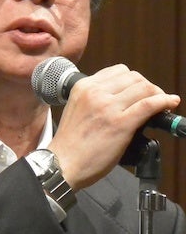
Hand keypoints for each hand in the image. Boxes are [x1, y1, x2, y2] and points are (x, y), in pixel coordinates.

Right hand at [47, 64, 179, 190]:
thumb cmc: (71, 141)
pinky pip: (148, 105)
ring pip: (144, 88)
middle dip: (147, 86)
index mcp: (84, 86)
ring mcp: (108, 107)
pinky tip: (170, 103)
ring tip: (161, 105)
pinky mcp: (120, 124)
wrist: (63, 162)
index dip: (134, 80)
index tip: (138, 91)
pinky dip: (164, 101)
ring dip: (157, 94)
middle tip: (152, 99)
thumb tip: (123, 97)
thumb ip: (95, 98)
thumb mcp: (77, 107)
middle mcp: (95, 92)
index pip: (118, 71)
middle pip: (133, 77)